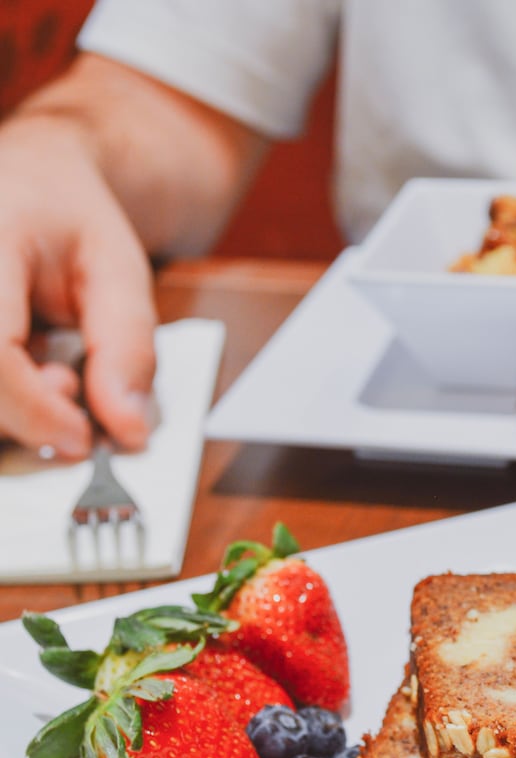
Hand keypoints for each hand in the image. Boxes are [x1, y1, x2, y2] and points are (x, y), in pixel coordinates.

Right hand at [0, 114, 156, 458]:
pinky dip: (7, 399)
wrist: (32, 182)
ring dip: (14, 411)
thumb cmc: (73, 220)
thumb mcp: (121, 273)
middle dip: (27, 413)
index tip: (82, 439)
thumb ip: (126, 350)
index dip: (34, 408)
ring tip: (53, 369)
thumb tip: (127, 432)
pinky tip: (28, 371)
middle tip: (74, 388)